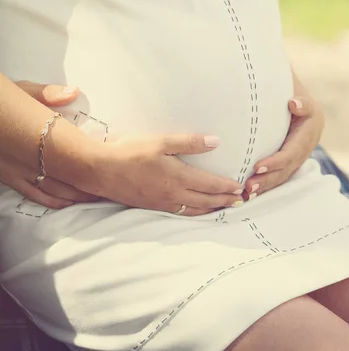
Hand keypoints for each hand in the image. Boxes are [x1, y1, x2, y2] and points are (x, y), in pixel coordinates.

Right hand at [7, 81, 99, 208]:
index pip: (71, 154)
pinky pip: (32, 194)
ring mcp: (17, 170)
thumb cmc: (1, 101)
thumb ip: (47, 94)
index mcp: (37, 135)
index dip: (91, 163)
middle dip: (87, 183)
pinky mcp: (8, 176)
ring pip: (52, 189)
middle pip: (65, 176)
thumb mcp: (22, 91)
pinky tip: (64, 203)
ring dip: (73, 194)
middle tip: (108, 188)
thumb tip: (73, 93)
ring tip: (93, 197)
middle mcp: (27, 157)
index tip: (109, 166)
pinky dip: (51, 200)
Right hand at [90, 134, 243, 215]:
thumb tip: (216, 141)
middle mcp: (173, 195)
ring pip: (193, 210)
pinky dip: (193, 213)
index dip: (226, 187)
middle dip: (224, 201)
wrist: (101, 170)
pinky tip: (194, 210)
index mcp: (178, 178)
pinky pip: (180, 213)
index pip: (210, 185)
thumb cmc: (131, 152)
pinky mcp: (152, 206)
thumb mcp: (161, 142)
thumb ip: (189, 142)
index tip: (239, 187)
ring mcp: (162, 203)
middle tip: (239, 201)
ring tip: (222, 208)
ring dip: (211, 209)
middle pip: (205, 201)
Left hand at [243, 96, 324, 200]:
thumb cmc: (299, 99)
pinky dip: (266, 185)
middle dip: (268, 179)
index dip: (276, 162)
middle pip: (286, 169)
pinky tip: (251, 193)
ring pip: (282, 176)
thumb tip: (294, 104)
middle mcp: (304, 150)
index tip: (257, 167)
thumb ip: (303, 103)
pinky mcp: (289, 162)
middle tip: (248, 186)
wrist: (304, 106)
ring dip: (265, 186)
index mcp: (309, 135)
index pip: (291, 153)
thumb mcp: (304, 99)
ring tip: (247, 192)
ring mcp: (298, 158)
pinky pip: (278, 175)